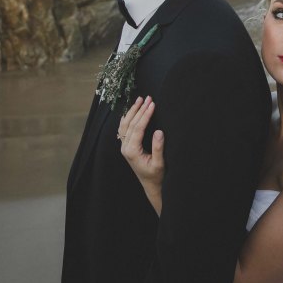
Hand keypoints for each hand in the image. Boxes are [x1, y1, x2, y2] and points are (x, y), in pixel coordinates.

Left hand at [117, 96, 164, 214]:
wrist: (150, 184)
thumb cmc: (156, 175)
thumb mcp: (159, 163)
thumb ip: (158, 148)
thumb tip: (159, 131)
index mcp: (131, 151)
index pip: (137, 128)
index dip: (145, 115)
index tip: (152, 104)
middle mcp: (125, 148)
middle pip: (130, 124)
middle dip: (139, 109)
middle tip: (148, 98)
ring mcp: (124, 147)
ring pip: (124, 125)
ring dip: (132, 111)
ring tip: (140, 100)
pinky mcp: (126, 146)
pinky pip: (123, 129)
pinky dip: (127, 118)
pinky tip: (130, 111)